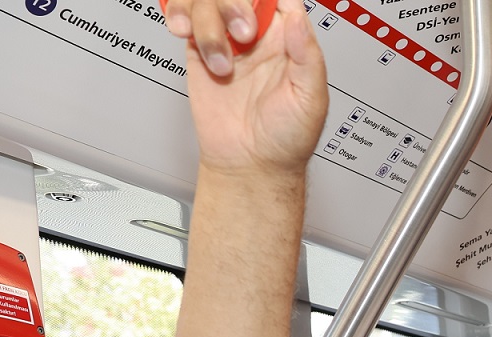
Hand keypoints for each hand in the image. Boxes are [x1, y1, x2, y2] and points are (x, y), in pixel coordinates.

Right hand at [172, 0, 326, 171]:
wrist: (250, 164)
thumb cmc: (287, 140)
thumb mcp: (311, 100)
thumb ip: (307, 57)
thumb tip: (297, 17)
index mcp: (289, 41)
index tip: (257, 17)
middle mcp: (257, 36)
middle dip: (234, 5)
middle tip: (243, 35)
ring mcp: (226, 41)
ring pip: (207, 0)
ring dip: (207, 21)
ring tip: (220, 62)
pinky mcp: (198, 51)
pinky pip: (184, 16)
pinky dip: (179, 14)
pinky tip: (185, 32)